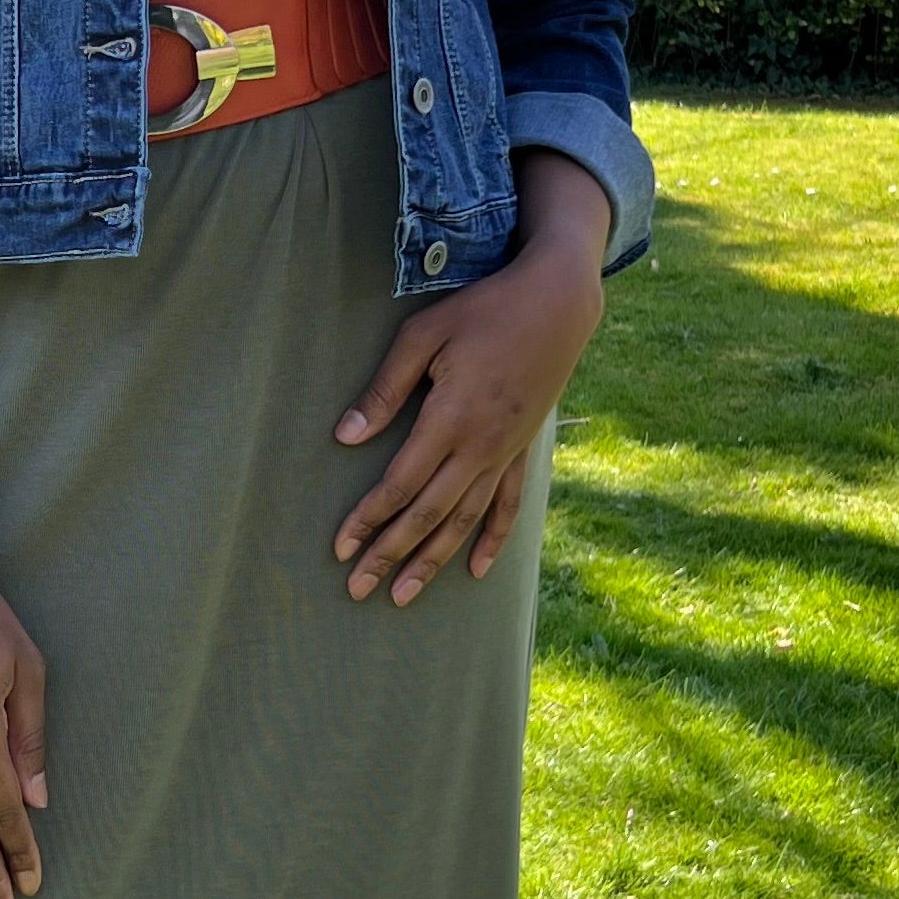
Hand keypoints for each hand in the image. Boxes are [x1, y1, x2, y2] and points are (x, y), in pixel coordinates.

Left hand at [330, 221, 603, 607]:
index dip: (367, 519)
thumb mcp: (424, 335)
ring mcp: (506, 452)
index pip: (399, 484)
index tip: (340, 548)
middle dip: (390, 554)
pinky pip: (508, 505)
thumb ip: (385, 389)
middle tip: (357, 590)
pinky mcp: (524, 449)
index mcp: (450, 419)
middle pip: (428, 515)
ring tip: (403, 595)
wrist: (558, 303)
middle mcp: (480, 447)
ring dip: (433, 561)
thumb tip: (346, 437)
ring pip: (465, 521)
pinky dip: (493, 540)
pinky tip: (478, 570)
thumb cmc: (484, 309)